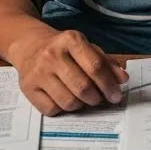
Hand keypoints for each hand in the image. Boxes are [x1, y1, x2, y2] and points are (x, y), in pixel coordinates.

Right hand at [6, 29, 128, 115]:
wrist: (30, 46)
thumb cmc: (65, 50)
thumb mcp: (87, 48)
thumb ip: (106, 63)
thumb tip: (122, 79)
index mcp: (71, 40)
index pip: (95, 66)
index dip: (109, 85)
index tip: (116, 96)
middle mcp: (52, 54)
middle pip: (83, 87)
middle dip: (97, 98)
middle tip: (99, 99)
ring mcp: (38, 71)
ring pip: (68, 102)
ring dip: (80, 105)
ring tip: (82, 98)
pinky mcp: (27, 87)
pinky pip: (51, 109)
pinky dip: (62, 109)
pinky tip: (64, 98)